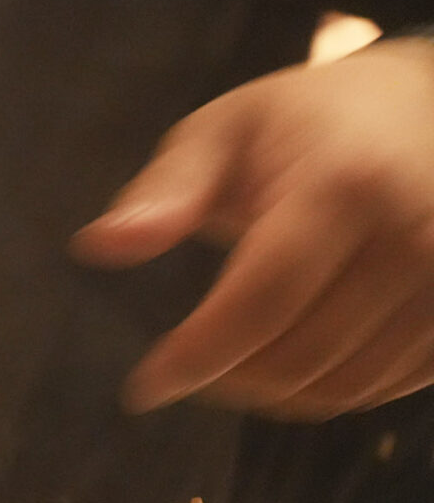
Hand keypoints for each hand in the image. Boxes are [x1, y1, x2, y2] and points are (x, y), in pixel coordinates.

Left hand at [72, 38, 433, 419]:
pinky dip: (327, 390)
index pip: (261, 304)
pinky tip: (293, 353)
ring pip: (344, 388)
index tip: (144, 387)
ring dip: (274, 393)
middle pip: (301, 358)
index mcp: (348, 185)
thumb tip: (100, 245)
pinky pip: (384, 390)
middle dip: (226, 379)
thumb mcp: (220, 134)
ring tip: (234, 358)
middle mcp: (418, 237)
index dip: (197, 358)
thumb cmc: (303, 123)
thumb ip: (164, 193)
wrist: (418, 109)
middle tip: (187, 367)